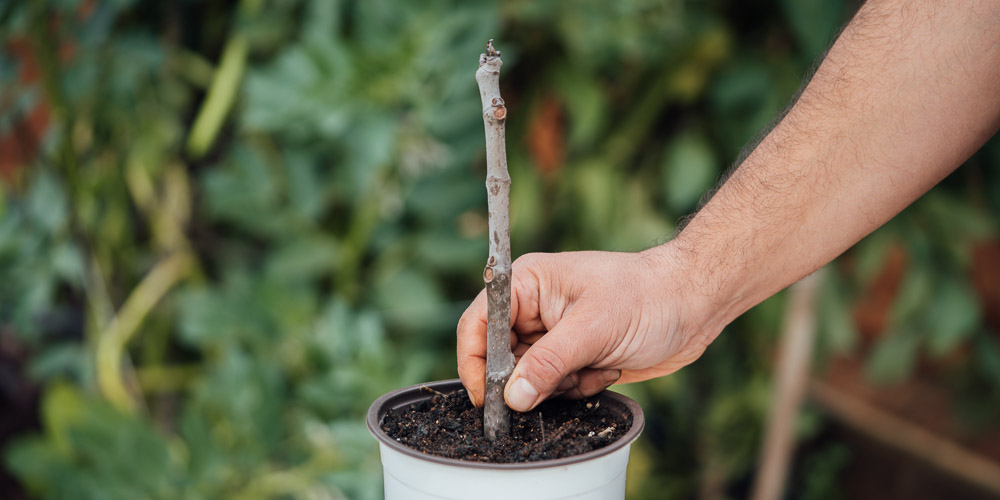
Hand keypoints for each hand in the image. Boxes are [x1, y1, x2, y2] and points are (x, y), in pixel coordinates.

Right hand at [456, 246, 719, 411]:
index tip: (488, 397)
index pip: (477, 324)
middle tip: (563, 379)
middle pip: (500, 358)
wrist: (694, 305)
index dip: (475, 362)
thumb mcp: (594, 329)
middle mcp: (533, 307)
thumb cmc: (647, 297)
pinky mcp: (573, 356)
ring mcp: (553, 333)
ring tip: (595, 365)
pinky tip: (607, 368)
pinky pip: (556, 386)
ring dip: (560, 385)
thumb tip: (512, 397)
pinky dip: (579, 387)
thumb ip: (548, 363)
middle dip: (529, 379)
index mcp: (526, 283)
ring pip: (529, 378)